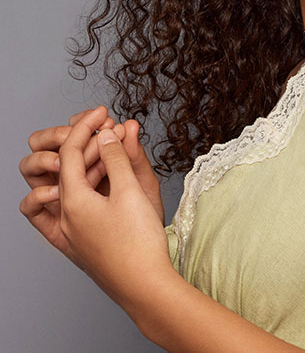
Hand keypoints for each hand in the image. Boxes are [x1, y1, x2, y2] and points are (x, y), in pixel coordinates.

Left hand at [19, 108, 125, 267]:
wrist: (144, 287)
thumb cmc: (139, 243)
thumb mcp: (131, 191)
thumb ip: (116, 158)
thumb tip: (106, 134)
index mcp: (72, 202)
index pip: (72, 152)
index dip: (87, 126)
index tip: (103, 112)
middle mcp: (65, 217)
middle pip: (69, 168)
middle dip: (90, 143)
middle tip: (115, 130)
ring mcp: (71, 232)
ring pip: (72, 187)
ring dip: (91, 164)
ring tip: (115, 152)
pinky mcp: (81, 244)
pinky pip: (73, 208)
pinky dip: (87, 187)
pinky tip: (104, 181)